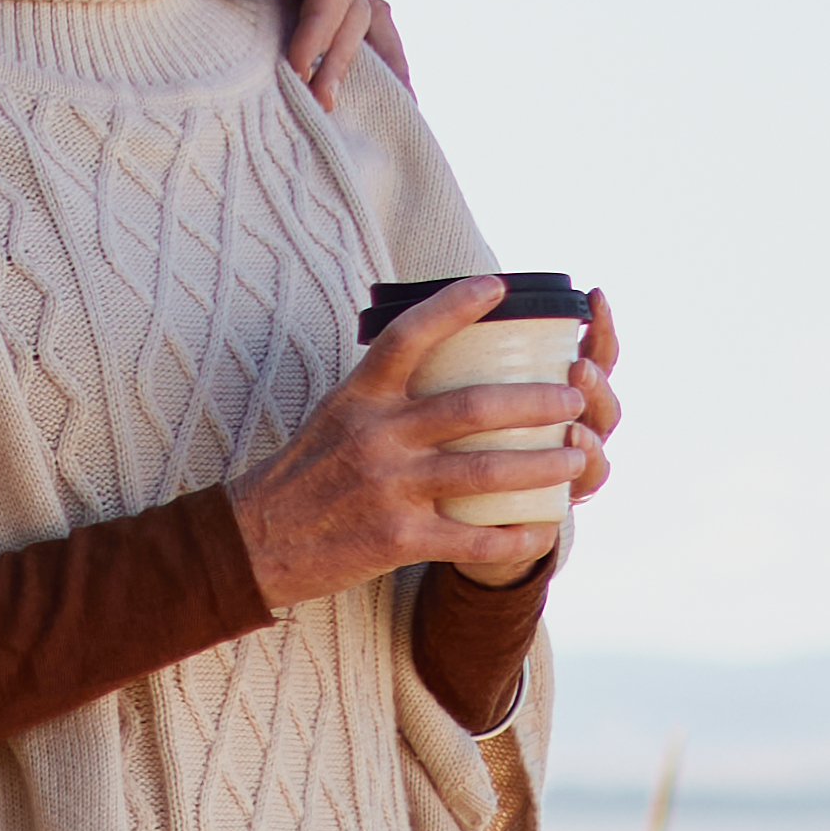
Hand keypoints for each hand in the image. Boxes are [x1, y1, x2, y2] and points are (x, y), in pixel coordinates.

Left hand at [216, 0, 408, 104]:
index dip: (321, 27)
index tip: (297, 68)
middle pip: (353, 4)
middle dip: (340, 55)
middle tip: (321, 103)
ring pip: (362, 17)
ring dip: (370, 61)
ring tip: (387, 110)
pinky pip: (335, 25)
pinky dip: (353, 55)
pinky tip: (369, 95)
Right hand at [230, 283, 588, 606]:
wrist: (252, 544)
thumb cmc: (302, 476)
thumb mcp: (334, 416)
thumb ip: (382, 390)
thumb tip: (432, 352)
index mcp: (360, 399)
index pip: (409, 336)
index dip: (454, 306)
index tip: (497, 286)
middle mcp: (377, 437)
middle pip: (473, 407)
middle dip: (536, 402)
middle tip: (574, 398)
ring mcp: (389, 489)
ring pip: (485, 471)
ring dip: (542, 464)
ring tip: (577, 457)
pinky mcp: (396, 539)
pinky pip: (470, 538)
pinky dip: (513, 537)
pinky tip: (542, 530)